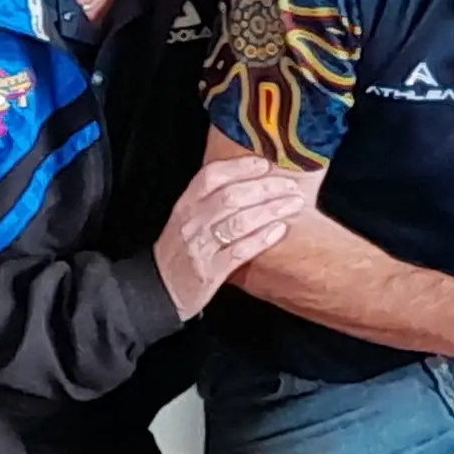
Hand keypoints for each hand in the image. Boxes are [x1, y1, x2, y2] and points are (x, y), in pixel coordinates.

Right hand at [152, 156, 316, 317]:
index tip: (266, 163)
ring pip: (239, 222)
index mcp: (185, 205)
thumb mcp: (187, 218)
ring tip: (294, 204)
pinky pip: (240, 251)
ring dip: (271, 210)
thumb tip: (249, 177)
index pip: (212, 176)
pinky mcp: (210, 272)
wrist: (159, 290)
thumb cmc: (180, 249)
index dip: (241, 167)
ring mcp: (200, 248)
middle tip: (290, 184)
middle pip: (232, 196)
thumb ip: (210, 198)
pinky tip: (280, 230)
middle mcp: (191, 222)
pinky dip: (262, 238)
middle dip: (266, 188)